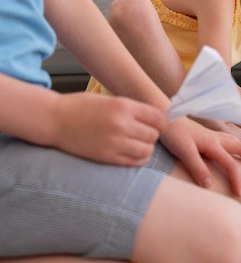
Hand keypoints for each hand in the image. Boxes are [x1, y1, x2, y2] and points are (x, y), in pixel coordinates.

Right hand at [51, 92, 167, 165]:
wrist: (54, 119)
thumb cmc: (82, 107)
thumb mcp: (111, 100)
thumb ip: (134, 109)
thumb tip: (159, 119)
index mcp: (124, 106)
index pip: (158, 118)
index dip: (163, 122)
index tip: (160, 124)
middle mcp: (121, 124)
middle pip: (154, 135)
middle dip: (153, 134)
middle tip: (145, 133)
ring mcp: (113, 142)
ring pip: (147, 150)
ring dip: (147, 147)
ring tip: (139, 143)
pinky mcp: (106, 157)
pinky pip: (133, 162)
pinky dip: (139, 158)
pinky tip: (134, 152)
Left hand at [159, 118, 240, 195]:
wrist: (164, 117)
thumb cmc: (173, 134)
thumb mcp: (184, 152)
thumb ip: (198, 168)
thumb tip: (210, 185)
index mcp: (213, 144)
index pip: (230, 165)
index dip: (236, 180)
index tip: (238, 194)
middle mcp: (216, 138)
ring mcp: (211, 134)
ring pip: (235, 141)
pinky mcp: (205, 133)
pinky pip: (226, 138)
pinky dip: (234, 143)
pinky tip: (230, 147)